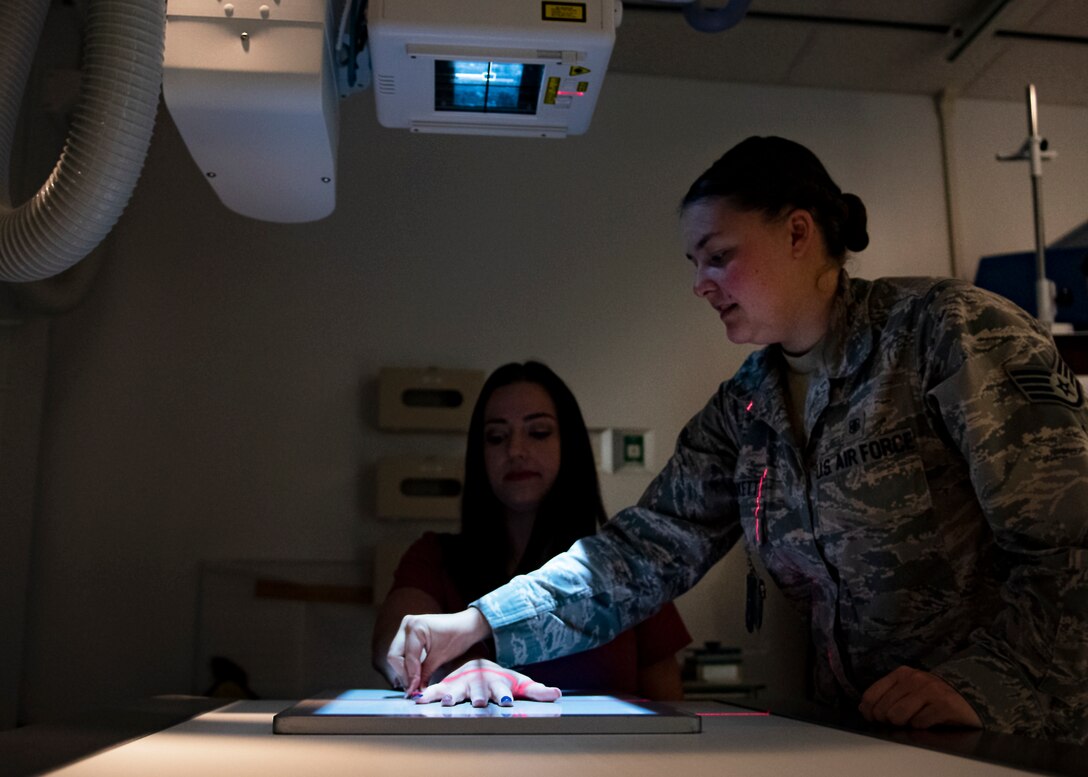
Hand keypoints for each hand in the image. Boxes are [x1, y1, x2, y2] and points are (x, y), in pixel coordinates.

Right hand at [386, 608, 492, 694]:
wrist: (466, 626)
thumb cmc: (457, 638)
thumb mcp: (440, 658)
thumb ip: (424, 673)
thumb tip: (414, 691)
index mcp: (415, 627)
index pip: (407, 658)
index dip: (410, 676)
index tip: (414, 691)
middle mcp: (407, 624)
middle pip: (395, 656)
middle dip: (403, 674)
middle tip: (411, 689)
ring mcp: (405, 628)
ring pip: (395, 655)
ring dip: (402, 670)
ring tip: (412, 684)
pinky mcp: (407, 633)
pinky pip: (401, 651)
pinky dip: (405, 664)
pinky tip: (412, 675)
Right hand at [414, 658, 560, 707]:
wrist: (477, 664)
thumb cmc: (499, 679)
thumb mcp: (519, 683)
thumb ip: (537, 690)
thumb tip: (558, 694)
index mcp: (496, 683)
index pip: (501, 689)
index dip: (503, 695)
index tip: (505, 701)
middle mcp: (477, 683)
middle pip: (478, 691)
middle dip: (478, 697)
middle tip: (478, 702)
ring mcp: (461, 684)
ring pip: (455, 691)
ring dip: (451, 695)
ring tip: (445, 701)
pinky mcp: (446, 686)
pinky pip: (434, 691)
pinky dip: (427, 695)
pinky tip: (418, 700)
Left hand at [859, 666, 981, 729]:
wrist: (969, 696)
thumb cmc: (933, 695)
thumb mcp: (908, 690)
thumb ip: (886, 695)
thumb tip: (863, 708)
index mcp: (901, 674)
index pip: (872, 695)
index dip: (869, 712)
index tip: (874, 719)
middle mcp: (914, 679)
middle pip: (883, 709)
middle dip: (887, 721)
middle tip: (899, 721)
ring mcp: (930, 691)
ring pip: (898, 716)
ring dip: (904, 724)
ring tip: (914, 720)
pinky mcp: (944, 706)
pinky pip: (919, 723)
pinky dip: (921, 727)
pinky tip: (929, 722)